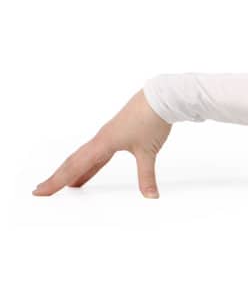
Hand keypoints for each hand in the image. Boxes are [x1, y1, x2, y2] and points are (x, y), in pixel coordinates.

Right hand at [34, 89, 173, 197]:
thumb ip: (147, 176)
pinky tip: (88, 172)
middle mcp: (101, 139)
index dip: (57, 181)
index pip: (74, 166)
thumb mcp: (148, 151)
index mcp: (103, 143)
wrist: (160, 98)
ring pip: (83, 157)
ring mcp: (107, 136)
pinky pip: (96, 154)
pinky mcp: (116, 134)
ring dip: (72, 171)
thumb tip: (151, 196)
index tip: (41, 191)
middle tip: (42, 190)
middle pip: (73, 161)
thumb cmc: (151, 120)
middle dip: (57, 177)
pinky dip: (89, 165)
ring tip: (64, 186)